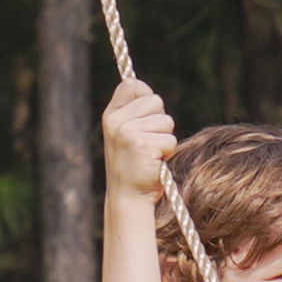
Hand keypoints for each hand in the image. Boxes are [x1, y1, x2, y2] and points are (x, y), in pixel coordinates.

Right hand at [101, 78, 179, 197]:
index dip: (145, 94)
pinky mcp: (144, 145)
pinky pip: (171, 139)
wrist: (128, 197)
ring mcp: (128, 133)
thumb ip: (135, 115)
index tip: (148, 113)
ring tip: (151, 153)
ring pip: (167, 121)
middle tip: (149, 141)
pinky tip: (154, 162)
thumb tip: (153, 97)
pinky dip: (168, 152)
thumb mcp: (125, 135)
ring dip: (165, 138)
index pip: (131, 85)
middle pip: (156, 101)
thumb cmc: (133, 165)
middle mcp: (116, 122)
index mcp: (111, 116)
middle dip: (160, 121)